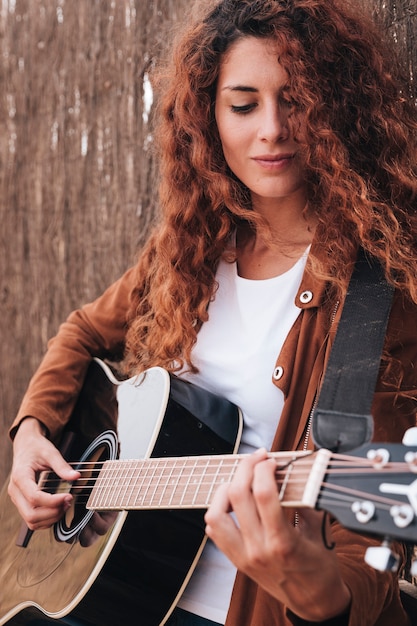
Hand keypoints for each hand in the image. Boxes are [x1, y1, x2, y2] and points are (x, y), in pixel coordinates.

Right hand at [8, 417, 79, 529]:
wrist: (26, 445)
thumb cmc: (36, 448)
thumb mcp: (50, 452)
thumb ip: (62, 465)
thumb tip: (76, 476)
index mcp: (20, 477)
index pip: (34, 497)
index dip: (53, 501)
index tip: (68, 496)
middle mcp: (15, 491)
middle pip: (31, 514)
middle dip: (52, 513)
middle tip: (68, 502)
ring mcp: (17, 498)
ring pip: (31, 521)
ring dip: (50, 518)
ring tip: (64, 505)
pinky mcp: (22, 502)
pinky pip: (31, 519)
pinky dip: (46, 519)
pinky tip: (57, 509)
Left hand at [204, 448, 350, 621]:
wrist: (315, 603)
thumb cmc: (321, 568)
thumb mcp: (321, 531)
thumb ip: (305, 502)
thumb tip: (292, 472)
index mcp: (283, 542)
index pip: (263, 494)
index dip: (264, 469)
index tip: (271, 460)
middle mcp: (258, 549)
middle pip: (237, 495)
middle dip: (246, 468)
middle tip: (257, 459)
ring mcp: (244, 556)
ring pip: (216, 514)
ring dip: (225, 490)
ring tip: (240, 480)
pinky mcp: (237, 561)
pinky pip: (215, 531)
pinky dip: (219, 511)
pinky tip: (233, 503)